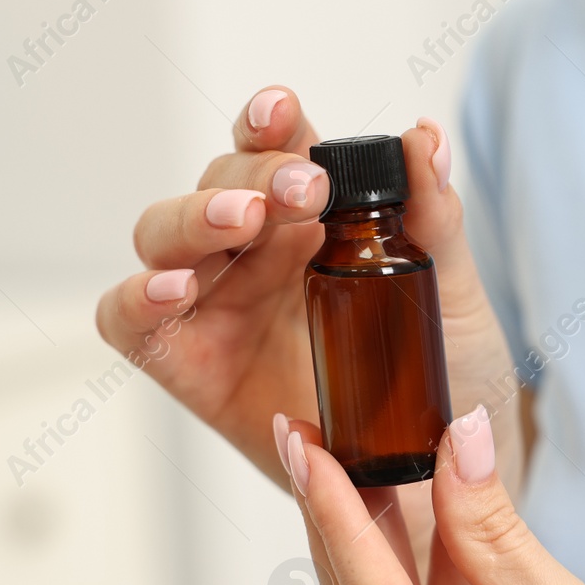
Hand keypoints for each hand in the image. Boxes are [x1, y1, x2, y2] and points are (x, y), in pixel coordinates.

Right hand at [97, 88, 512, 485]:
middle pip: (217, 186)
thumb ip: (435, 220)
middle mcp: (255, 252)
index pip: (273, 150)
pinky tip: (172, 289)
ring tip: (239, 223)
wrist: (440, 472)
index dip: (268, 124)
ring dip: (194, 218)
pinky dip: (136, 297)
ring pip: (165, 237)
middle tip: (302, 189)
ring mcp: (217, 305)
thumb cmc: (442, 373)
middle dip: (249, 175)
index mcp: (311, 218)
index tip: (285, 112)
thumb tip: (427, 138)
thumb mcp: (452, 295)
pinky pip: (133, 322)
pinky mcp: (189, 364)